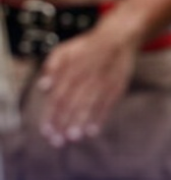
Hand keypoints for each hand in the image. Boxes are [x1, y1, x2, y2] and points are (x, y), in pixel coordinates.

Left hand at [38, 26, 138, 145]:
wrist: (119, 37)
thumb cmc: (88, 47)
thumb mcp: (65, 50)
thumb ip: (51, 67)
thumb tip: (43, 88)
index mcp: (71, 68)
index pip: (58, 96)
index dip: (52, 115)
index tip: (46, 131)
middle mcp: (87, 76)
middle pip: (73, 103)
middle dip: (64, 123)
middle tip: (58, 141)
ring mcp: (104, 81)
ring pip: (90, 105)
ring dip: (81, 122)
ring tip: (73, 138)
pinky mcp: (118, 86)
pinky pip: (108, 104)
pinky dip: (100, 118)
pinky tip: (92, 131)